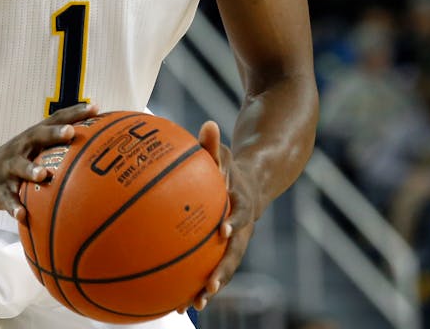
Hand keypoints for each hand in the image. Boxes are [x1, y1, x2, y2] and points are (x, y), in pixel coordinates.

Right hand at [0, 103, 96, 217]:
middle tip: (71, 132)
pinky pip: (7, 198)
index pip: (56, 119)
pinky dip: (14, 206)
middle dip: (54, 133)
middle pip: (38, 135)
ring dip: (31, 169)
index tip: (95, 107)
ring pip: (20, 166)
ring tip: (43, 175)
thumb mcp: (36, 150)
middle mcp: (22, 147)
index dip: (75, 112)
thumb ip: (62, 149)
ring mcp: (8, 167)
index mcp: (34, 137)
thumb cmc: (20, 160)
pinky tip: (23, 215)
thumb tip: (102, 153)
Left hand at [187, 120, 259, 312]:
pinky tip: (173, 299)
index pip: (242, 212)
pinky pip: (210, 267)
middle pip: (235, 253)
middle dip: (223, 271)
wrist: (257, 182)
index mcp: (243, 202)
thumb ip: (214, 144)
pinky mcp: (224, 249)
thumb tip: (208, 124)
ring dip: (209, 287)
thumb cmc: (231, 166)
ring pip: (224, 268)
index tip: (224, 231)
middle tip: (208, 287)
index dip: (235, 221)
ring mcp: (235, 241)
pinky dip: (196, 282)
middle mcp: (242, 227)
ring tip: (188, 306)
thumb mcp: (224, 152)